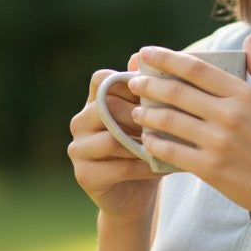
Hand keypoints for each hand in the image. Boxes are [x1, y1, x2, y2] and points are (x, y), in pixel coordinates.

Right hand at [68, 54, 162, 224]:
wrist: (137, 193)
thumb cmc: (149, 145)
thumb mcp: (152, 115)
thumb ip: (148, 90)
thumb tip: (141, 57)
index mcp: (94, 101)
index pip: (102, 79)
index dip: (128, 83)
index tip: (156, 93)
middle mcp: (80, 121)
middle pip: (108, 108)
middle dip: (142, 115)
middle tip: (172, 122)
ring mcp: (78, 149)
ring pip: (111, 139)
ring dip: (143, 143)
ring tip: (169, 145)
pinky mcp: (84, 175)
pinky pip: (117, 166)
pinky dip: (145, 166)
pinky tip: (165, 166)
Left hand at [127, 37, 250, 231]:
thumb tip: (249, 39)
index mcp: (245, 95)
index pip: (197, 68)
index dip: (167, 57)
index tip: (147, 53)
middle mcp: (230, 115)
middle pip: (177, 91)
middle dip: (148, 83)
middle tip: (133, 81)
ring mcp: (218, 143)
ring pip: (169, 120)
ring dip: (146, 113)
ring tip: (135, 110)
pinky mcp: (210, 168)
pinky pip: (171, 152)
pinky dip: (154, 144)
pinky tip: (146, 140)